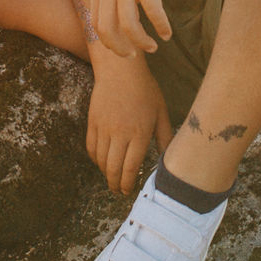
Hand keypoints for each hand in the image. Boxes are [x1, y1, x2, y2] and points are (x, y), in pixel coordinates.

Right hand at [87, 59, 174, 194]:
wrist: (120, 70)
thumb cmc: (145, 90)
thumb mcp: (161, 112)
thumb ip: (165, 137)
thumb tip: (169, 158)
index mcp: (139, 133)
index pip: (130, 167)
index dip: (128, 183)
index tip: (128, 191)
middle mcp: (120, 133)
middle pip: (113, 168)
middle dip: (115, 184)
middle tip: (118, 191)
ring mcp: (104, 128)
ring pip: (101, 160)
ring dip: (105, 173)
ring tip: (111, 178)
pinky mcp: (93, 122)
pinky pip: (91, 147)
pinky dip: (95, 159)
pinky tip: (101, 162)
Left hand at [89, 0, 173, 55]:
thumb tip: (130, 7)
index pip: (96, 23)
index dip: (108, 42)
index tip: (124, 49)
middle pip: (106, 30)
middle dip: (120, 49)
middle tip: (135, 56)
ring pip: (128, 26)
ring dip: (141, 42)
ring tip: (154, 47)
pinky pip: (152, 12)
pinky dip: (160, 26)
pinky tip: (168, 34)